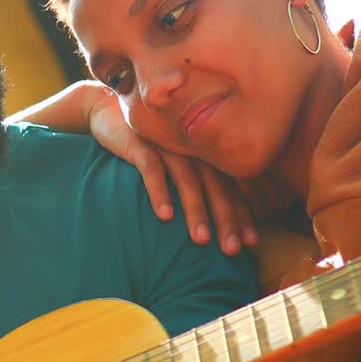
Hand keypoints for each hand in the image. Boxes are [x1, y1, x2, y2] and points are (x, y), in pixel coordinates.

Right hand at [83, 91, 256, 255]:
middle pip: (216, 186)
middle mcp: (192, 149)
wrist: (108, 112)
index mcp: (205, 154)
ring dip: (196, 211)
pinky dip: (160, 192)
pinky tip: (165, 216)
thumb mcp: (176, 159)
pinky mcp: (141, 143)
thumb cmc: (149, 145)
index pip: (231, 186)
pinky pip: (152, 170)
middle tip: (232, 249)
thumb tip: (215, 218)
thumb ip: (196, 179)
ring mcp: (168, 145)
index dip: (242, 214)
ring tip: (201, 240)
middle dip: (226, 219)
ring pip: (188, 180)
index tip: (251, 243)